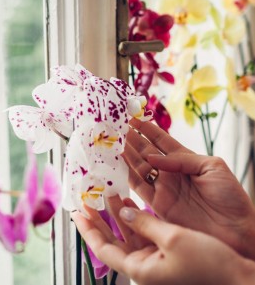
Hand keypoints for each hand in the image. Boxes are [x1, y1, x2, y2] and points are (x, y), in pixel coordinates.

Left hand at [72, 197, 254, 284]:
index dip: (88, 230)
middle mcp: (142, 264)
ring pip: (126, 231)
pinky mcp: (162, 249)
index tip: (77, 214)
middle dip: (98, 219)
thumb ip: (145, 223)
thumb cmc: (208, 263)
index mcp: (140, 268)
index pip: (103, 248)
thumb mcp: (172, 239)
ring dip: (116, 212)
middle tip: (86, 201)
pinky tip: (129, 201)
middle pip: (111, 239)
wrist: (236, 275)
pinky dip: (133, 215)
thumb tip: (124, 212)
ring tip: (108, 193)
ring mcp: (152, 256)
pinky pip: (141, 230)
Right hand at [122, 119, 254, 258]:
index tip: (133, 118)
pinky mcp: (157, 203)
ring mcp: (162, 187)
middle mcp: (170, 171)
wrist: (234, 231)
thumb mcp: (212, 167)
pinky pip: (137, 186)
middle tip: (117, 128)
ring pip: (138, 167)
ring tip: (114, 142)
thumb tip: (152, 157)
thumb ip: (181, 159)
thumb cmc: (230, 197)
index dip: (147, 129)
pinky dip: (126, 175)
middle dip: (132, 139)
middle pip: (146, 151)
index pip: (161, 140)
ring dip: (126, 154)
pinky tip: (117, 164)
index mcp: (185, 159)